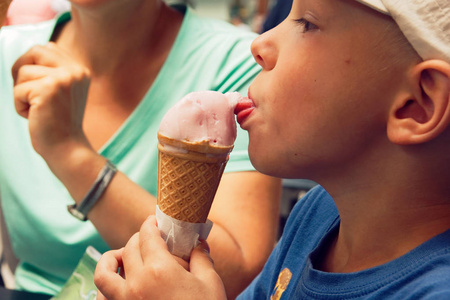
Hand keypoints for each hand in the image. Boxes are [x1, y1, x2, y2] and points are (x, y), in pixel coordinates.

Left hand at [12, 42, 90, 160]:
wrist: (67, 149)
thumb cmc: (59, 123)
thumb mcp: (62, 92)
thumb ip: (52, 71)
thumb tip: (27, 56)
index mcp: (81, 70)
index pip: (48, 48)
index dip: (33, 62)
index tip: (33, 84)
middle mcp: (75, 71)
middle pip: (35, 51)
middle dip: (22, 69)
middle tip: (25, 92)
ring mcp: (63, 79)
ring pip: (22, 71)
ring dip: (21, 92)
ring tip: (36, 110)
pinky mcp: (47, 90)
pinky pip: (18, 90)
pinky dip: (19, 105)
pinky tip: (35, 117)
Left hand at [94, 216, 226, 299]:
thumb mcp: (210, 282)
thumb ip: (201, 258)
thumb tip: (197, 244)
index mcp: (160, 270)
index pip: (147, 235)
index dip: (150, 223)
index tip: (154, 221)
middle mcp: (137, 284)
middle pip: (128, 248)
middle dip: (138, 238)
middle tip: (149, 238)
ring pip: (103, 274)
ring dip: (111, 260)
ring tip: (121, 258)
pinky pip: (102, 298)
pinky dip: (105, 288)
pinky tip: (120, 285)